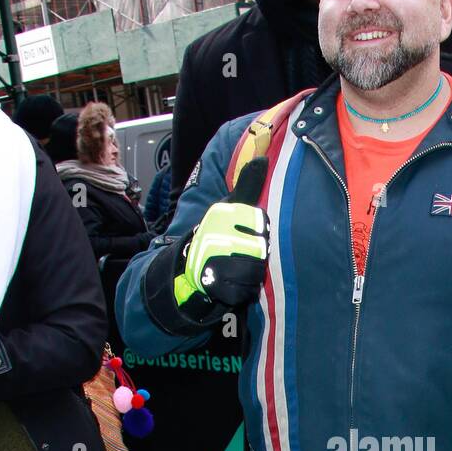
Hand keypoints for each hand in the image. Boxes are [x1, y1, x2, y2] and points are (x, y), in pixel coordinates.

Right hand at [175, 157, 268, 308]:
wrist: (189, 265)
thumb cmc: (219, 233)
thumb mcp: (232, 206)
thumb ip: (248, 185)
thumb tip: (263, 159)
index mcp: (224, 214)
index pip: (262, 224)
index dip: (261, 233)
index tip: (251, 234)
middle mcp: (217, 234)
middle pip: (261, 251)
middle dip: (256, 256)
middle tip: (244, 255)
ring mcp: (214, 260)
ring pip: (254, 272)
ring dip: (251, 274)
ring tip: (239, 268)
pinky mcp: (214, 285)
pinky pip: (244, 291)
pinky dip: (243, 290)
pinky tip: (234, 283)